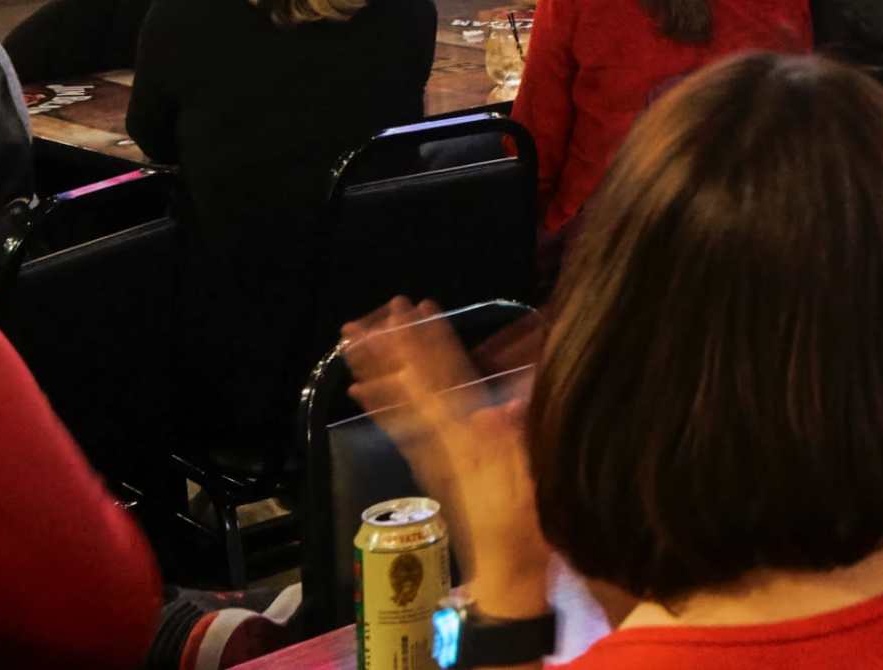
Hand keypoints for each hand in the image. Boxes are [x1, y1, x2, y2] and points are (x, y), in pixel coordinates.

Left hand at [343, 299, 551, 617]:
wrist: (506, 571)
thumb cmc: (525, 527)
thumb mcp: (530, 484)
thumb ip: (516, 445)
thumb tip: (499, 407)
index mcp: (467, 437)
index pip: (440, 380)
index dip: (426, 344)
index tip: (413, 311)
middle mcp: (443, 441)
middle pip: (409, 387)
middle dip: (388, 352)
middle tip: (359, 322)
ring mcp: (435, 454)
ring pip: (398, 403)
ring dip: (375, 371)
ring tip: (352, 345)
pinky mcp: (434, 466)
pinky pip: (399, 428)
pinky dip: (380, 405)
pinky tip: (364, 393)